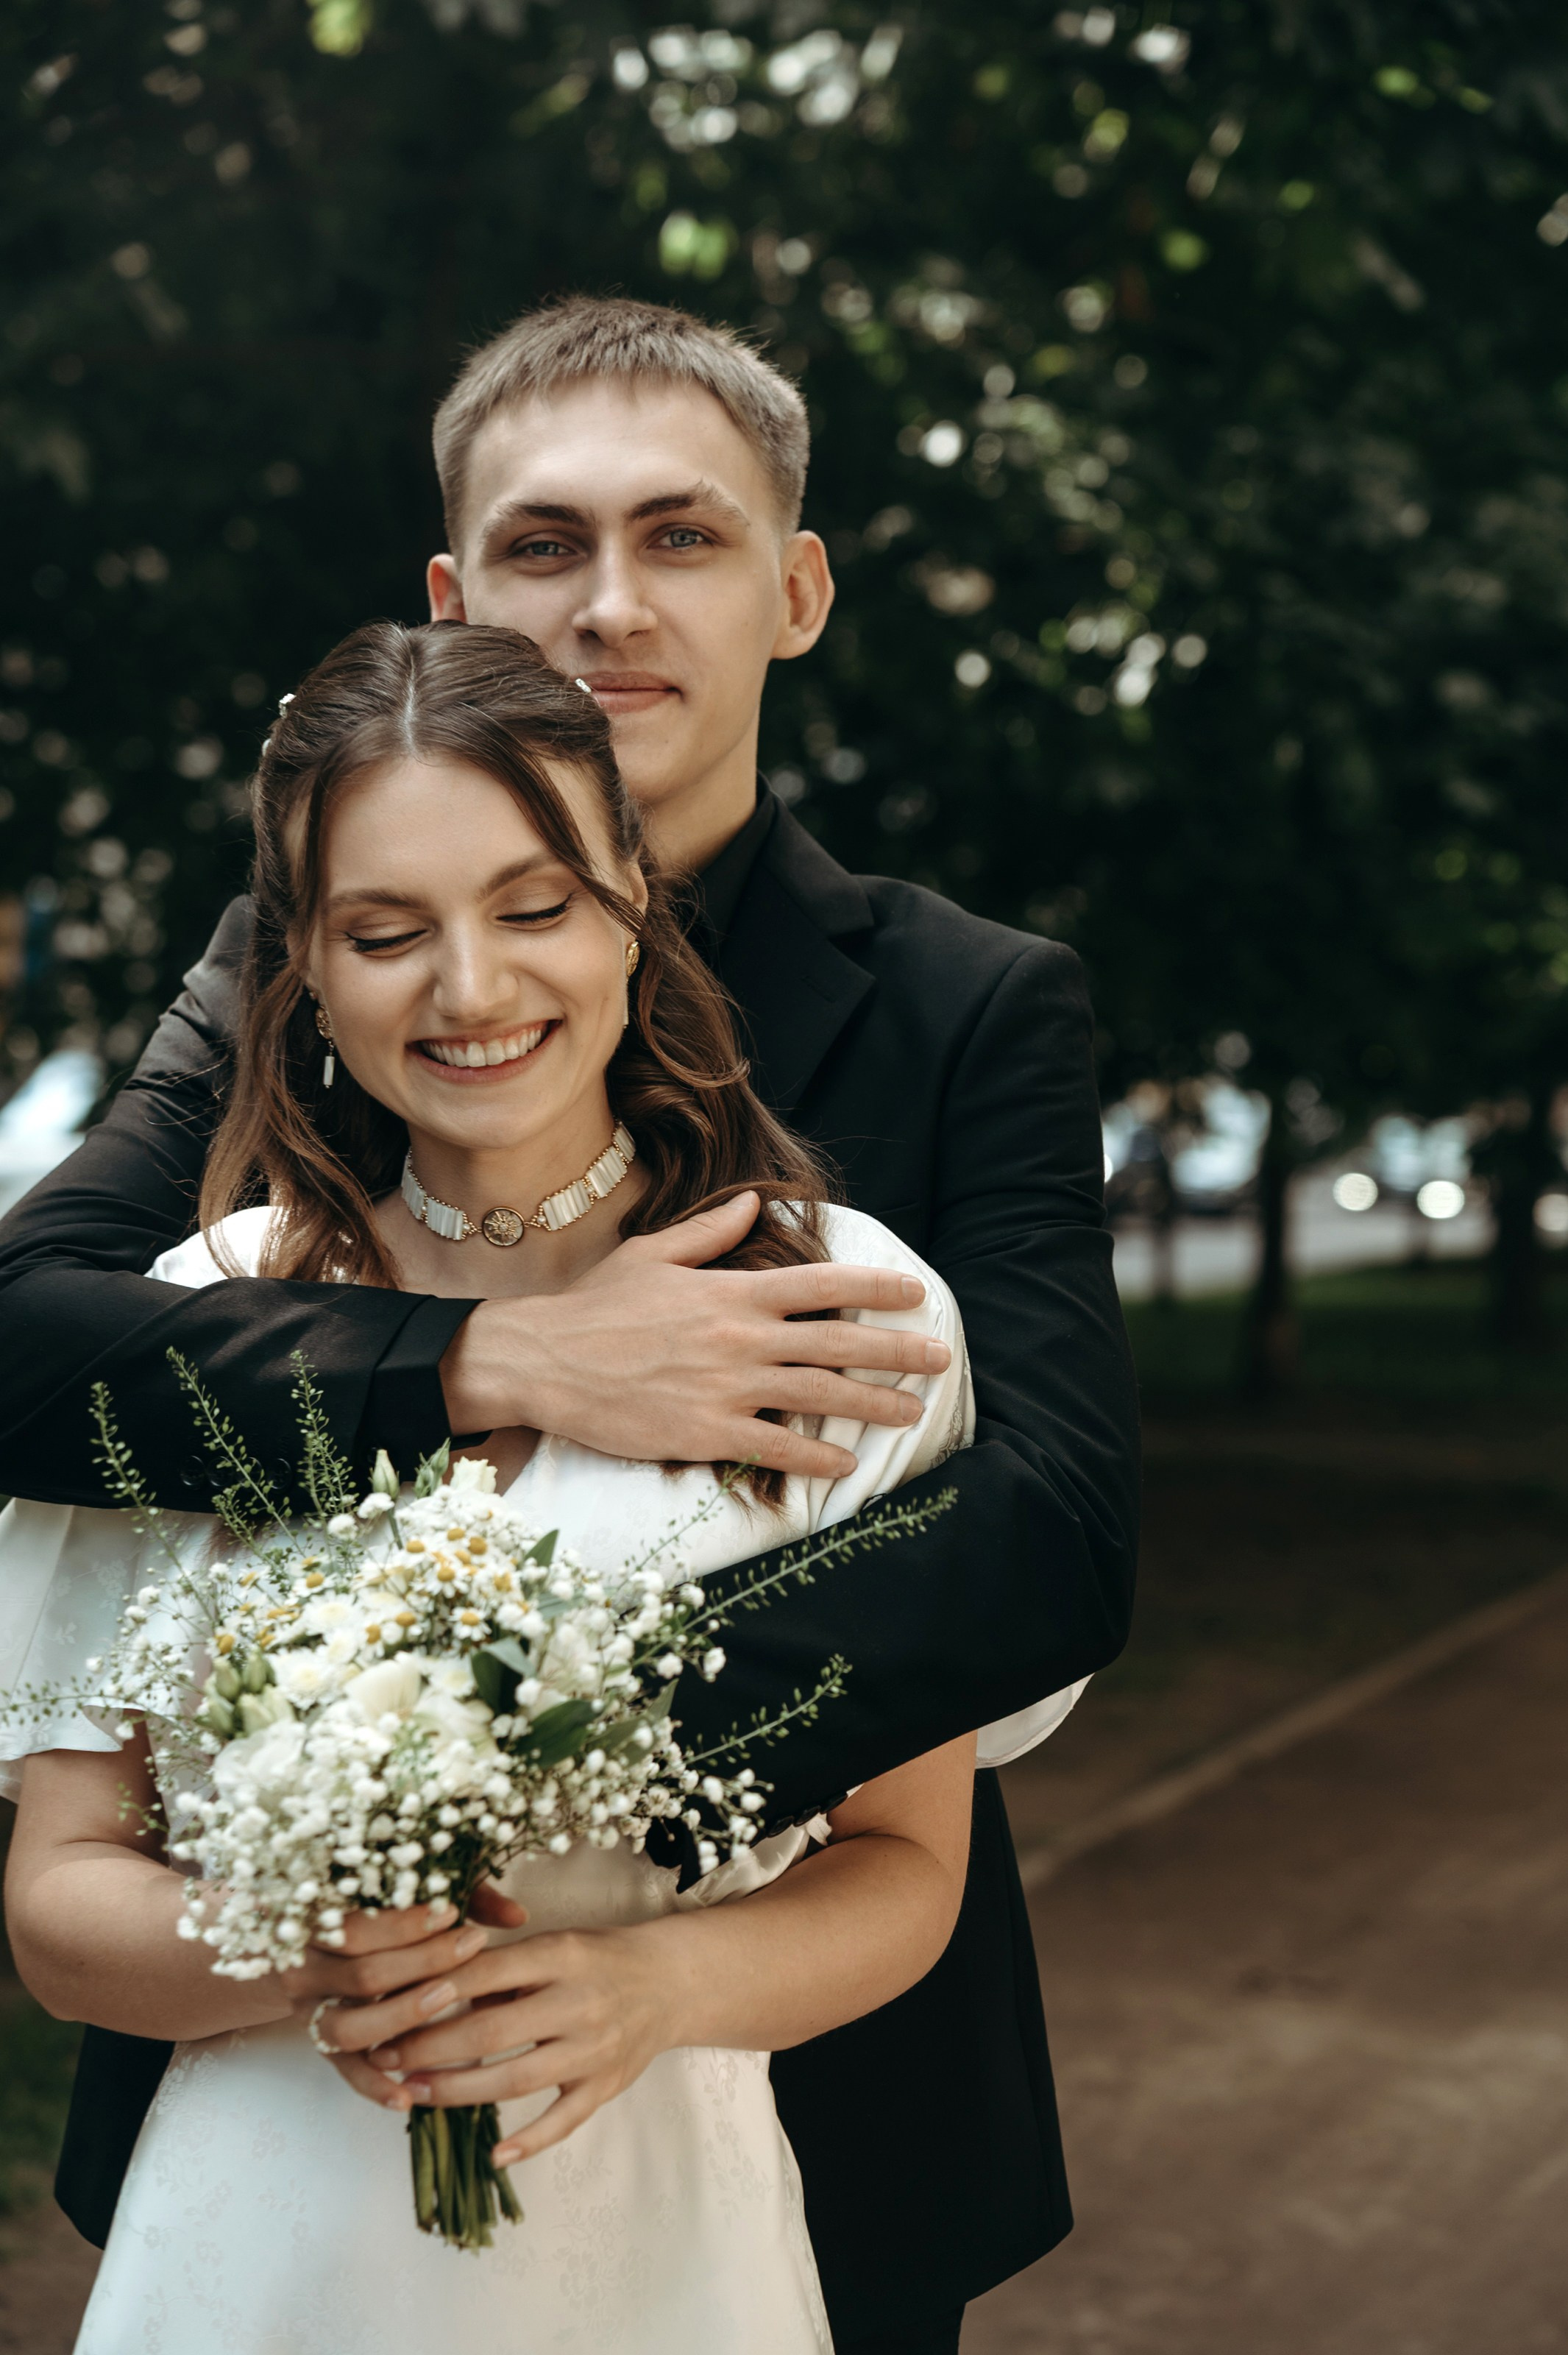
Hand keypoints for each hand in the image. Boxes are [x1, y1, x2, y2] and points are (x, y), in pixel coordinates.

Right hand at [283, 1882, 527, 2111]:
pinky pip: (345, 2073)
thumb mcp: (414, 1895)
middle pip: (361, 1975)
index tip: (452, 1914)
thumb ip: (464, 1898)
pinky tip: (408, 2097)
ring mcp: (311, 2013)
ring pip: (347, 2029)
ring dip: (400, 2019)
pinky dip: (374, 2087)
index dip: (406, 1923)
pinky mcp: (323, 2049)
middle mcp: (305, 1970)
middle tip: (469, 1950)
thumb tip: (518, 1916)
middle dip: (420, 1964)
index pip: (358, 1925)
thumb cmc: (378, 1915)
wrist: (314, 1951)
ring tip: (447, 2001)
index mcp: (318, 1924)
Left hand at [322, 1923, 675, 2160]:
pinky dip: (529, 2141)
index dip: (434, 1992)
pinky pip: (563, 2121)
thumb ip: (500, 1966)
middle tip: (386, 2056)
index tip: (390, 2006)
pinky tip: (493, 2153)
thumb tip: (429, 1986)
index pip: (487, 1973)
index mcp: (561, 1956)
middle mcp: (578, 2003)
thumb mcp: (553, 1943)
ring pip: (517, 2080)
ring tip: (415, 2093)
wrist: (670, 1981)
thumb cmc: (598, 1959)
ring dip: (460, 2091)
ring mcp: (594, 2050)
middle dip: (431, 2047)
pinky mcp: (605, 2086)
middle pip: (492, 2033)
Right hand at [440, 1191, 948, 1478]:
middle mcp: (742, 1337)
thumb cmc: (596, 1305)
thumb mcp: (654, 1253)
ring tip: (912, 1413)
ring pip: (820, 1397)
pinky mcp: (707, 1432)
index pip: (825, 1284)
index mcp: (732, 1290)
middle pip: (839, 1344)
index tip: (916, 1292)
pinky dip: (817, 1458)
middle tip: (939, 1358)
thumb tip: (755, 1201)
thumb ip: (711, 1232)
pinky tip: (847, 1465)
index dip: (878, 1287)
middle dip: (897, 1352)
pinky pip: (777, 1447)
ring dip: (874, 1406)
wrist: (542, 1359)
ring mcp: (728, 1388)